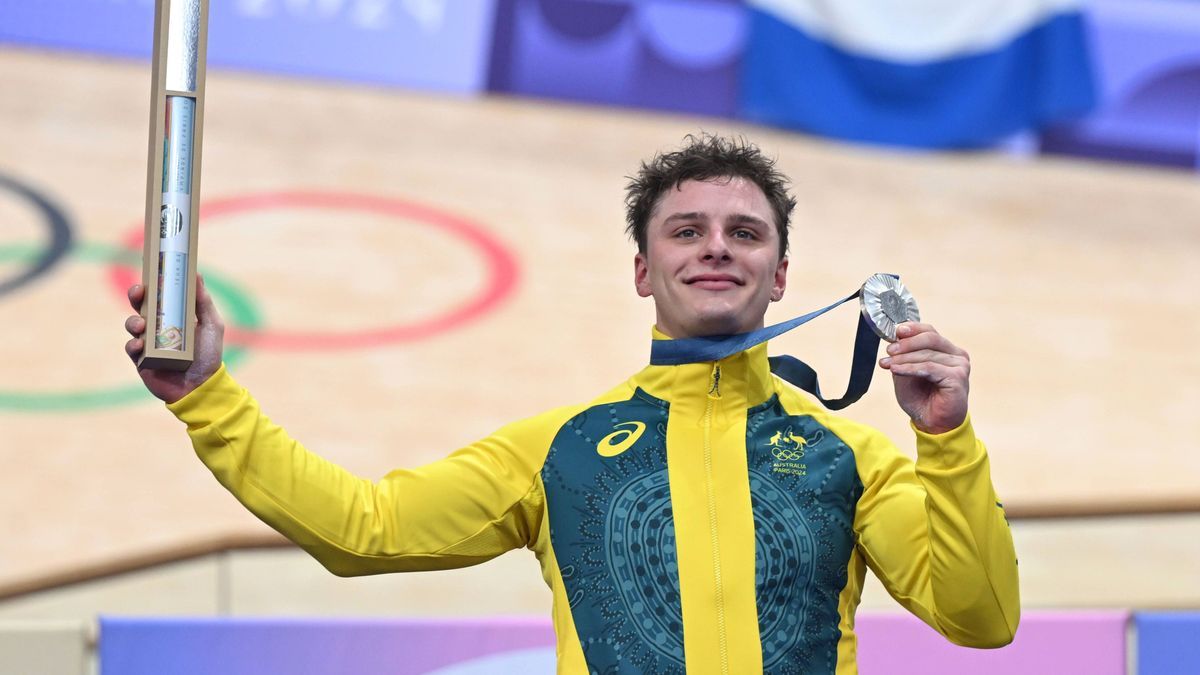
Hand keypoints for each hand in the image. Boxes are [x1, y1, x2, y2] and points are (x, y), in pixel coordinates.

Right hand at [124, 274, 225, 403]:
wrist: (204, 386)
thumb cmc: (209, 355)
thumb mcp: (211, 324)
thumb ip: (203, 301)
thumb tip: (196, 274)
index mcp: (173, 316)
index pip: (157, 296)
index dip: (150, 284)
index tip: (150, 274)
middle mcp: (158, 327)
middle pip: (140, 306)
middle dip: (136, 296)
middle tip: (139, 292)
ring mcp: (148, 344)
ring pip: (133, 326)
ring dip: (133, 321)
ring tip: (142, 325)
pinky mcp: (142, 361)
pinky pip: (131, 349)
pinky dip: (133, 344)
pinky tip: (139, 345)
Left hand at [878, 322, 968, 434]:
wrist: (931, 424)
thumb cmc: (921, 399)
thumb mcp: (906, 373)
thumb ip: (903, 356)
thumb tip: (895, 340)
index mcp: (946, 350)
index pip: (929, 331)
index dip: (912, 328)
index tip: (895, 332)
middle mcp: (956, 355)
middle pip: (930, 338)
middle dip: (906, 343)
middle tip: (889, 351)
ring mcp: (959, 365)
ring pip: (927, 354)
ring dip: (903, 358)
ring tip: (887, 364)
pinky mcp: (957, 377)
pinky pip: (929, 367)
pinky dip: (910, 368)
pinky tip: (896, 370)